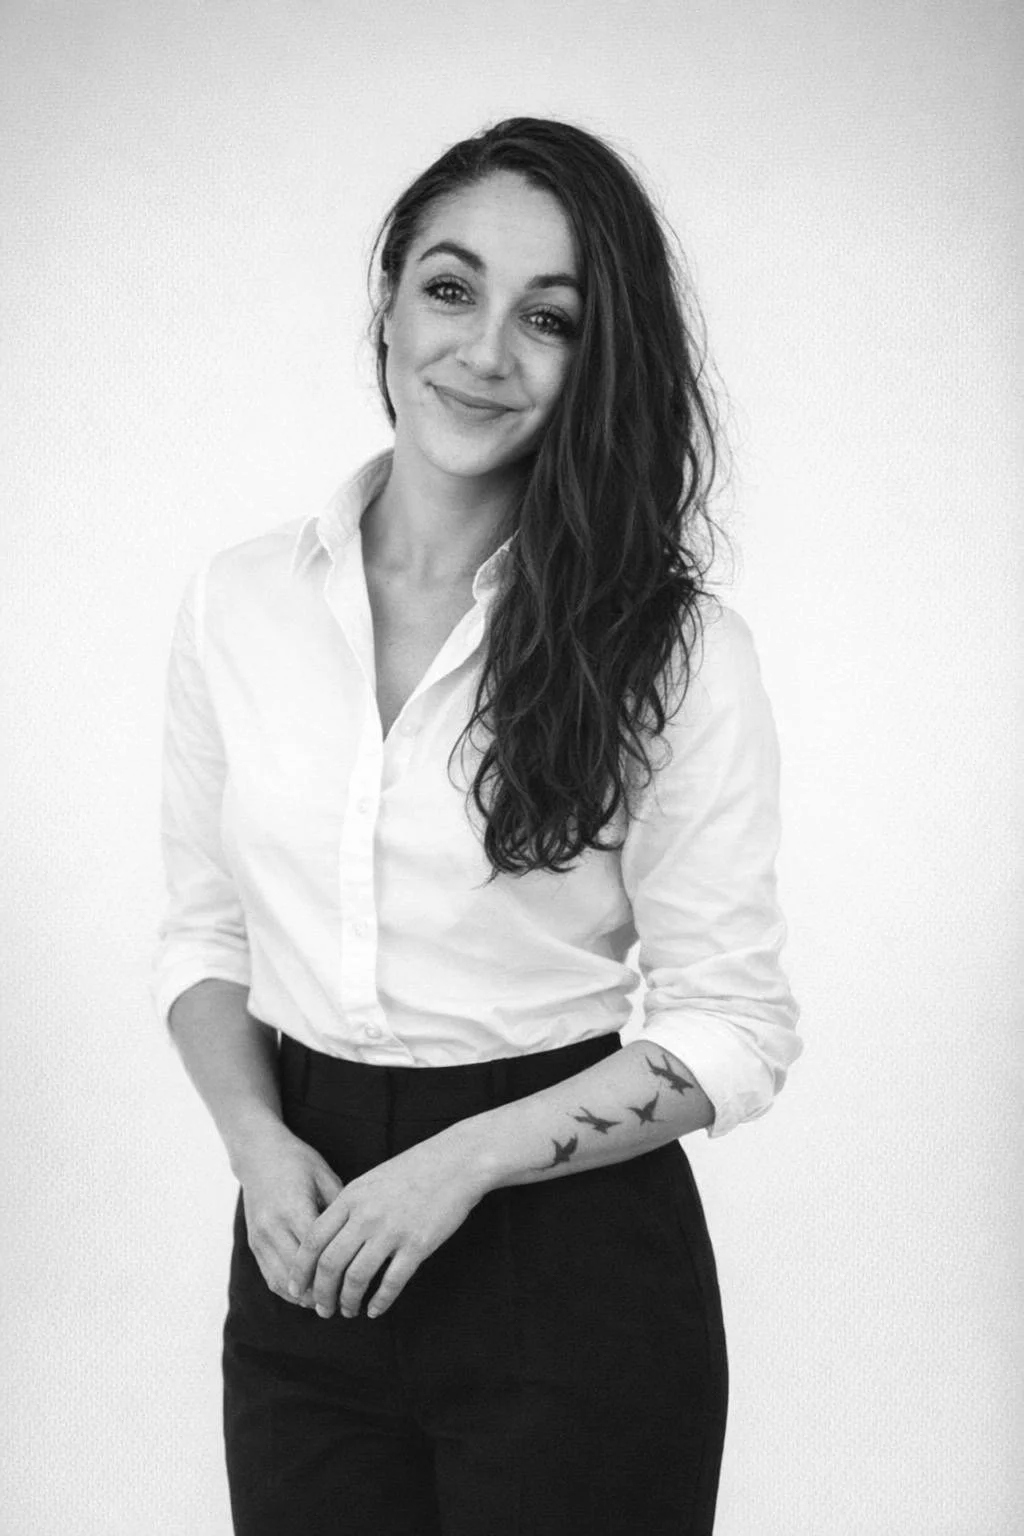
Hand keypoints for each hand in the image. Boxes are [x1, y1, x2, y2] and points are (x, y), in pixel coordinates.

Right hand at [235, 1120, 344, 1307]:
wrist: (258, 1153)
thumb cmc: (298, 1161)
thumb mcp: (325, 1176)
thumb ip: (339, 1208)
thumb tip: (360, 1239)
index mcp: (293, 1208)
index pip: (317, 1253)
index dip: (336, 1274)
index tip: (357, 1287)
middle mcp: (272, 1227)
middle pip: (299, 1273)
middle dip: (322, 1293)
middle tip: (347, 1304)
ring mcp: (260, 1237)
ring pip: (282, 1281)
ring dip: (304, 1298)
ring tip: (329, 1305)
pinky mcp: (253, 1243)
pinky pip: (270, 1276)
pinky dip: (289, 1291)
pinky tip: (308, 1296)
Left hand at [285, 1124, 489, 1319]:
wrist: (456, 1161)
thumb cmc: (414, 1169)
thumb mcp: (371, 1180)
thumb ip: (349, 1206)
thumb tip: (327, 1238)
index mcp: (351, 1197)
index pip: (313, 1240)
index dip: (300, 1270)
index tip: (296, 1289)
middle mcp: (366, 1215)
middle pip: (330, 1263)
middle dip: (321, 1293)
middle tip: (321, 1309)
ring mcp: (392, 1231)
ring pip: (357, 1277)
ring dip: (347, 1301)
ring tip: (347, 1311)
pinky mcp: (417, 1245)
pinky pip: (392, 1282)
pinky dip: (380, 1301)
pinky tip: (375, 1310)